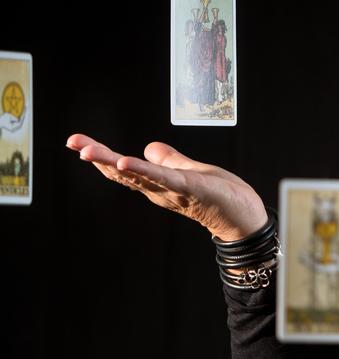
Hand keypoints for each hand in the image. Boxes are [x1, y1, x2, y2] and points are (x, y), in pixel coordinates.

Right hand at [65, 133, 267, 241]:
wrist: (245, 217)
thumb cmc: (221, 195)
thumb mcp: (191, 171)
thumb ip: (170, 161)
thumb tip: (150, 148)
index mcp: (157, 184)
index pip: (124, 167)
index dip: (101, 155)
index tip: (76, 141)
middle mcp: (159, 190)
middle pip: (123, 171)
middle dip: (97, 157)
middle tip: (73, 142)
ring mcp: (173, 191)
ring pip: (137, 175)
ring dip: (112, 163)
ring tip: (89, 153)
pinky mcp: (191, 189)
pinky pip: (164, 179)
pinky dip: (146, 170)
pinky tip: (128, 162)